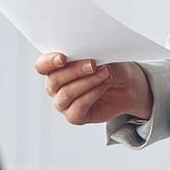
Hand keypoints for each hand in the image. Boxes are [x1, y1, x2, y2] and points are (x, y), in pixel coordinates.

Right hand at [34, 54, 152, 125]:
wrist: (126, 85)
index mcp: (55, 68)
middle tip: (93, 64)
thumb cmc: (110, 67)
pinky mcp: (74, 116)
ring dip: (87, 82)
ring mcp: (63, 103)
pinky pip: (78, 107)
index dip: (49, 62)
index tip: (63, 58)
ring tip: (105, 73)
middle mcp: (55, 86)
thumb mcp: (102, 55)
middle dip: (75, 70)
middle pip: (55, 79)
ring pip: (66, 94)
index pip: (42, 65)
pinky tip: (103, 86)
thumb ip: (90, 53)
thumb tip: (87, 52)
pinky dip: (92, 94)